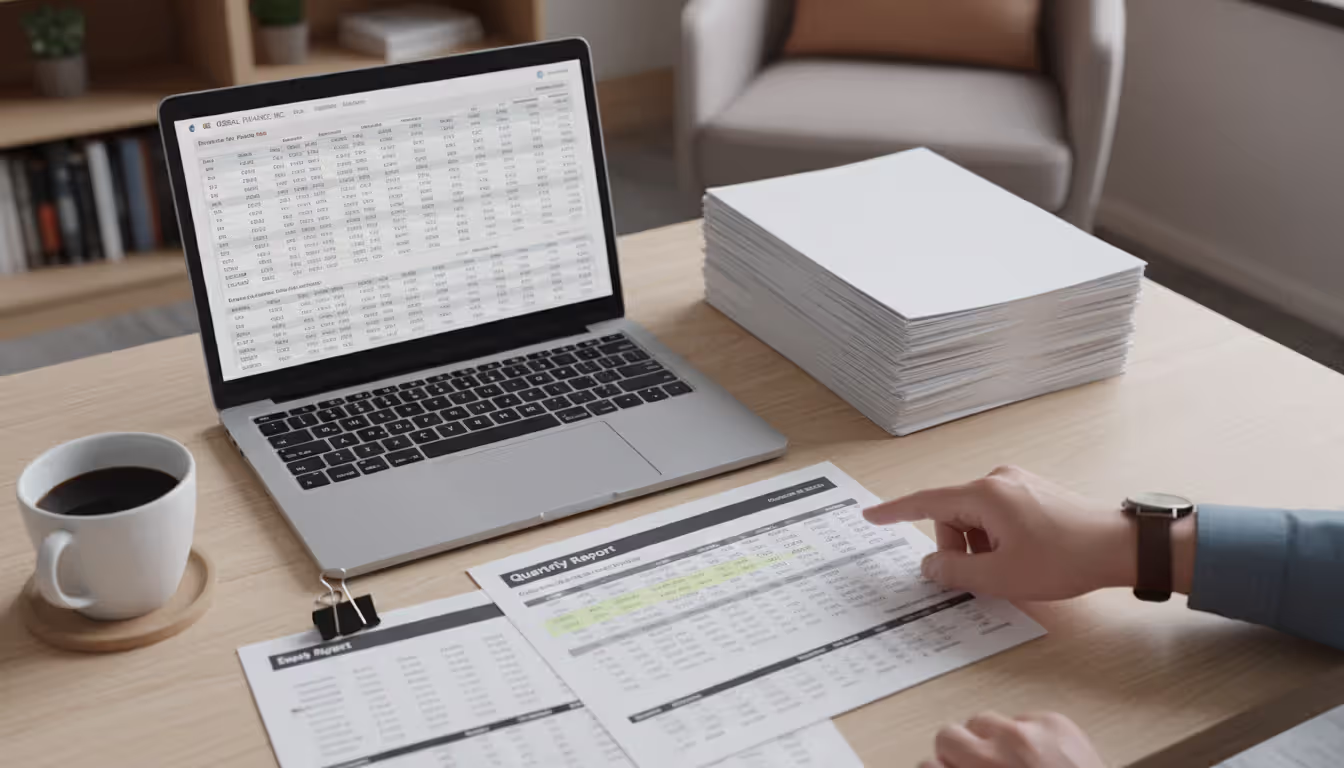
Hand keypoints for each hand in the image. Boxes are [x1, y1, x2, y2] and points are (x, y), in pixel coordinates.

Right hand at [863, 466, 1142, 600]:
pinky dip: (997, 539)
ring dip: (981, 547)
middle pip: (952, 516)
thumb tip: (929, 567)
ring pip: (975, 519)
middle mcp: (997, 479)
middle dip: (959, 549)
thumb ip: (954, 572)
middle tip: (984, 577)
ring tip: (1011, 568)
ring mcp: (1016, 483)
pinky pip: (996, 515)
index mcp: (984, 494)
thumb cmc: (1064, 558)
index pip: (926, 502)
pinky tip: (1022, 557)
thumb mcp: (1000, 576)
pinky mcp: (1032, 492)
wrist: (1120, 547)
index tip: (871, 515)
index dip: (895, 512)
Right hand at [919, 711, 1107, 767]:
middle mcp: (997, 753)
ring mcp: (1027, 733)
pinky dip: (1027, 735)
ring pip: (984, 720)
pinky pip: (1023, 718)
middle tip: (978, 767)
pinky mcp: (1056, 722)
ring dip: (992, 740)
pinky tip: (1041, 759)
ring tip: (1012, 762)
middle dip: (959, 752)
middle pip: (949, 734)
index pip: (928, 764)